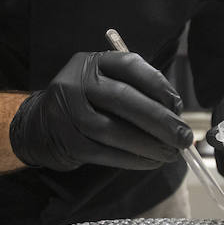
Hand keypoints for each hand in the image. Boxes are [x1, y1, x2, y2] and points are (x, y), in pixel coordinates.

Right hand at [9, 51, 191, 171]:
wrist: (40, 125)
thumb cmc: (86, 103)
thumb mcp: (103, 83)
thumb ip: (136, 91)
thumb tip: (176, 114)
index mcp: (92, 62)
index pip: (130, 65)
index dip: (159, 84)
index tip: (178, 106)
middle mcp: (77, 82)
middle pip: (123, 98)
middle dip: (159, 120)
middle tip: (183, 136)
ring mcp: (68, 112)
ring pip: (114, 130)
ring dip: (148, 144)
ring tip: (171, 154)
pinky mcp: (68, 141)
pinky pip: (105, 153)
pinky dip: (132, 160)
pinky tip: (150, 162)